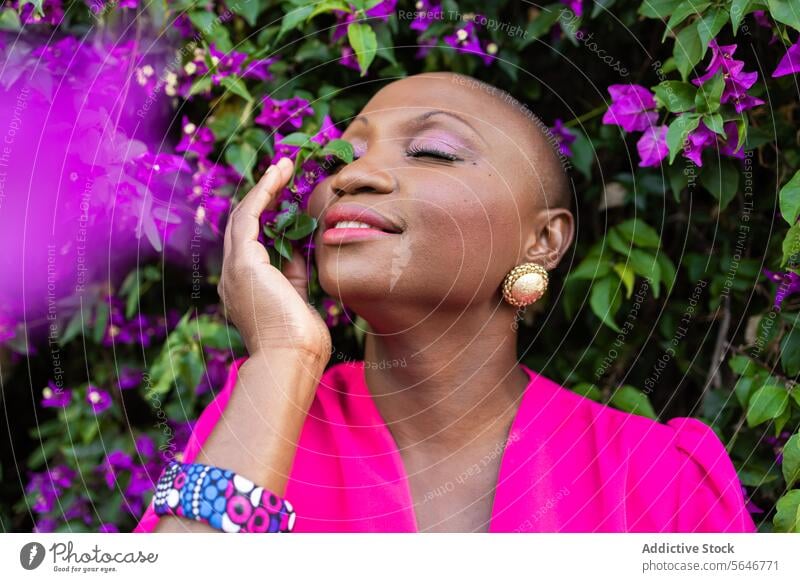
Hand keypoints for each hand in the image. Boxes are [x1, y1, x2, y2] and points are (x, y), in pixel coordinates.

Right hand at [217, 158, 331, 363]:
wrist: (292, 357)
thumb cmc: (300, 337)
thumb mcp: (296, 295)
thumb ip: (292, 270)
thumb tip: (296, 245)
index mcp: (244, 286)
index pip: (253, 241)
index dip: (268, 213)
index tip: (286, 194)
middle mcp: (234, 275)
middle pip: (244, 223)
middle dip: (264, 194)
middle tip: (284, 169)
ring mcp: (235, 268)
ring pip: (244, 215)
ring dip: (264, 187)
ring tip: (283, 165)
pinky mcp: (243, 262)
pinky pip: (249, 217)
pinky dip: (263, 193)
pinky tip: (277, 176)